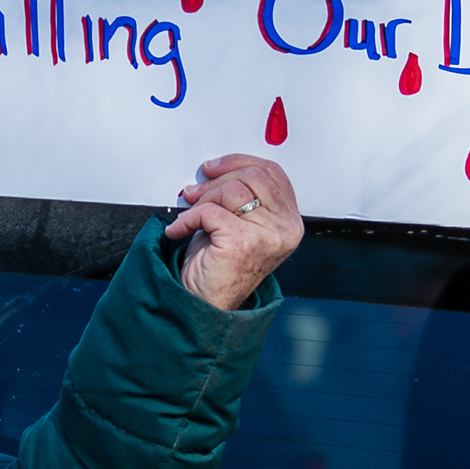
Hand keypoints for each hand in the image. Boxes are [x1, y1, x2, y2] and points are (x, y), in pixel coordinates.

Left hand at [162, 154, 300, 311]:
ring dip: (201, 200)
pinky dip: (187, 219)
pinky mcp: (243, 243)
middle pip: (253, 176)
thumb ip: (241, 196)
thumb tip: (214, 169)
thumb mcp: (239, 223)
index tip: (213, 167)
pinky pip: (209, 211)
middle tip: (194, 191)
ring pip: (231, 191)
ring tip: (189, 216)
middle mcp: (285, 229)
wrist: (206, 306)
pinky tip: (180, 230)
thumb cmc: (219, 268)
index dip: (239, 162)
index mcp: (290, 221)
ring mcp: (268, 236)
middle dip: (216, 179)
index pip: (272, 173)